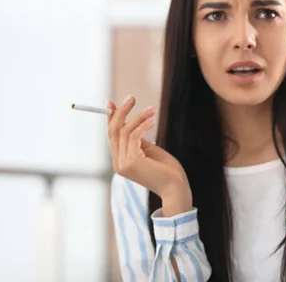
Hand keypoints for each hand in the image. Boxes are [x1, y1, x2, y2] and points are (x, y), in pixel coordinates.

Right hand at [107, 96, 190, 214]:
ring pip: (124, 131)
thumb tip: (131, 122)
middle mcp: (118, 163)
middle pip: (113, 131)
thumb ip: (138, 139)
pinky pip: (134, 135)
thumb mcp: (149, 150)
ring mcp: (123, 163)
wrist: (175, 187)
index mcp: (120, 161)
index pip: (111, 136)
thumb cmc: (166, 170)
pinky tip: (153, 120)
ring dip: (138, 116)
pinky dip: (143, 124)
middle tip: (131, 98)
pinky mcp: (131, 162)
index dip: (110, 118)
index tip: (112, 103)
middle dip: (121, 112)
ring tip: (152, 110)